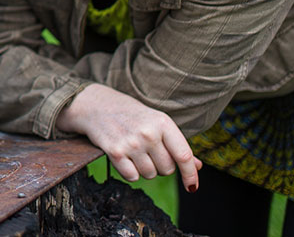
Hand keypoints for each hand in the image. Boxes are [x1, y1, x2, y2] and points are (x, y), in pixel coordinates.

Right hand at [56, 83, 202, 191]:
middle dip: (160, 166)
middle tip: (148, 152)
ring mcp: (131, 143)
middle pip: (167, 169)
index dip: (190, 174)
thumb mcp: (156, 122)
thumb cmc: (130, 115)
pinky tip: (124, 158)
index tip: (192, 187)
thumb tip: (197, 167)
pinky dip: (130, 172)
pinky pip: (132, 177)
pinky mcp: (115, 152)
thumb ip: (177, 145)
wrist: (96, 104)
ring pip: (150, 175)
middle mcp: (149, 133)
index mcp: (163, 122)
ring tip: (134, 152)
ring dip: (144, 169)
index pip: (184, 155)